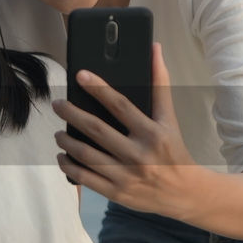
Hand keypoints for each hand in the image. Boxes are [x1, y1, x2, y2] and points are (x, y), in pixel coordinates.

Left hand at [52, 43, 198, 218]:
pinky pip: (86, 178)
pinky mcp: (117, 192)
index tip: (80, 75)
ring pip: (87, 155)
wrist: (184, 193)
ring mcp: (126, 176)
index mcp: (152, 133)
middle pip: (97, 130)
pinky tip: (63, 156)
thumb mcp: (169, 119)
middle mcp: (138, 155)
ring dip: (67, 141)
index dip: (99, 88)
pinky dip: (69, 166)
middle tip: (58, 104)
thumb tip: (154, 49)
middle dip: (72, 114)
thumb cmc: (174, 151)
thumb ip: (159, 85)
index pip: (121, 105)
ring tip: (59, 133)